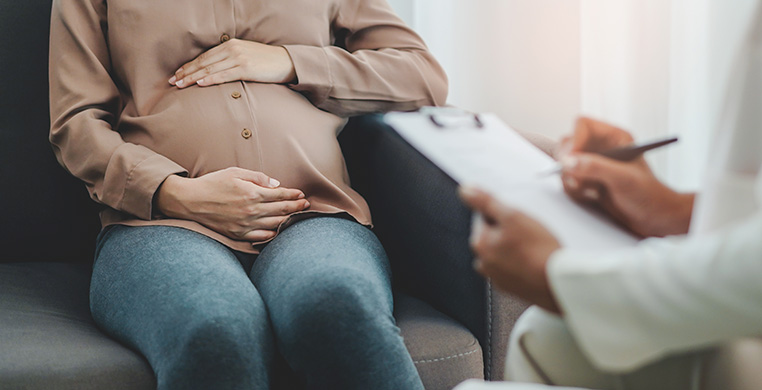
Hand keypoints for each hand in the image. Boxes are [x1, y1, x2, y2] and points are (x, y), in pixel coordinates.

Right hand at [155, 167, 308, 241]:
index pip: (280, 195)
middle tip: (306, 206)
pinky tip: (278, 231)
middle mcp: (251, 211)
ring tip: (297, 217)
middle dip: (296, 207)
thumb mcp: (235, 172)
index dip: (293, 195)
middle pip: (281, 210)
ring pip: (274, 225)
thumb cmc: (213, 183)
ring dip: (288, 221)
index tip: (302, 194)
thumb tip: (276, 184)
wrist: (190, 201)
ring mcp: (245, 225)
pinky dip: (272, 235)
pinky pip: (261, 238)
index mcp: (252, 193)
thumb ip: (258, 177)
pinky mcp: (238, 234)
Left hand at [169, 39, 295, 87]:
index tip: (178, 73)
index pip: (204, 57)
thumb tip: (215, 70)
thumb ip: (230, 59)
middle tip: (173, 81)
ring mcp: (238, 58)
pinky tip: (199, 84)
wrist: (285, 62)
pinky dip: (210, 80)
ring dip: (193, 78)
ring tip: (181, 85)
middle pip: (204, 63)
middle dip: (186, 72)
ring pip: (210, 69)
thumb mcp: (246, 55)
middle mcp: (232, 50)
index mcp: (230, 45)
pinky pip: (224, 75)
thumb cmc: (266, 61)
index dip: (189, 66)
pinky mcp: (245, 69)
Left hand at [459, 186, 561, 313]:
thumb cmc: (538, 251)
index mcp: (479, 244)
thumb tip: (465, 190)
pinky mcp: (511, 286)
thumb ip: (486, 202)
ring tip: (533, 247)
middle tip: (529, 232)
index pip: (484, 218)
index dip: (503, 213)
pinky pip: (513, 267)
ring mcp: (497, 277)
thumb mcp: (512, 216)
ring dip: (514, 247)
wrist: (559, 283)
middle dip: (508, 231)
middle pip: (493, 235)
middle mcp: (483, 262)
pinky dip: (521, 262)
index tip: (518, 218)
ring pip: (503, 252)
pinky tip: (535, 260)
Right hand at [558, 117, 694, 236]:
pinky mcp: (588, 180)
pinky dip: (573, 189)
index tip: (570, 159)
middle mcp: (601, 147)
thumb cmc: (649, 195)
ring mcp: (593, 164)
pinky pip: (567, 179)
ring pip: (565, 163)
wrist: (654, 218)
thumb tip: (568, 161)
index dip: (574, 140)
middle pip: (568, 143)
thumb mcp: (623, 179)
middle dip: (568, 162)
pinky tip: (591, 196)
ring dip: (571, 178)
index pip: (583, 125)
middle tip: (576, 178)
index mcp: (614, 137)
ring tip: (589, 190)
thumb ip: (596, 167)